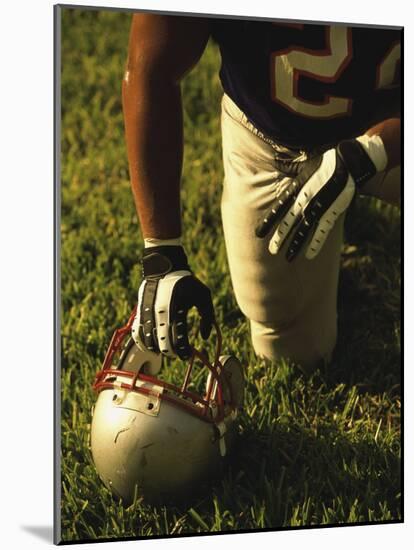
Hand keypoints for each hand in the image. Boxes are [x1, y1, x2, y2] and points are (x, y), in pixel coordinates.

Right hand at [131, 245, 214, 358]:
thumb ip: (207, 317)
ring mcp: (147, 314)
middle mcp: (160, 314)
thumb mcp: (204, 295)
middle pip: (163, 345)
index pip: (178, 340)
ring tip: (166, 348)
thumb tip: (204, 337)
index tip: (187, 355)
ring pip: (149, 342)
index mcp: (177, 311)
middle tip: (178, 352)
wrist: (164, 267)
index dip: (183, 352)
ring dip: (158, 349)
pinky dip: (144, 342)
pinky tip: (152, 345)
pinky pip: (137, 334)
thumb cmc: (187, 283)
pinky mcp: (139, 312)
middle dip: (172, 352)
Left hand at [255, 139, 378, 261]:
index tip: (258, 233)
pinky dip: (316, 243)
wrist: (350, 160)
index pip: (279, 208)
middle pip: (289, 222)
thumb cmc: (326, 160)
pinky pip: (323, 230)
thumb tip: (275, 160)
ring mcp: (319, 206)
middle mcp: (306, 199)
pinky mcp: (333, 211)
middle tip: (272, 250)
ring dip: (296, 244)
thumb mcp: (304, 163)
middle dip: (280, 237)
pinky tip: (309, 255)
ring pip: (304, 229)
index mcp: (297, 188)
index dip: (268, 221)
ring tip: (288, 258)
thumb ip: (289, 166)